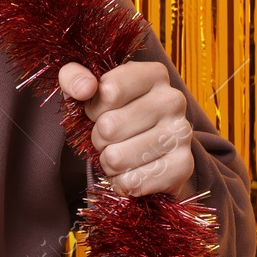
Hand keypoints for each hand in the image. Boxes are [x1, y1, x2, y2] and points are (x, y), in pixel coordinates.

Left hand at [58, 61, 195, 198]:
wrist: (142, 153)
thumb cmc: (110, 113)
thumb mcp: (85, 87)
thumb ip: (73, 76)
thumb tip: (85, 88)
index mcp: (153, 74)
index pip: (109, 91)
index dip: (92, 107)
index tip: (98, 110)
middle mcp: (173, 99)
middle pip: (109, 126)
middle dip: (98, 138)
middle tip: (108, 137)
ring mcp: (182, 133)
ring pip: (117, 157)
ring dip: (108, 161)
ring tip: (119, 153)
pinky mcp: (183, 166)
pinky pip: (132, 182)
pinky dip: (122, 182)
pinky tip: (130, 172)